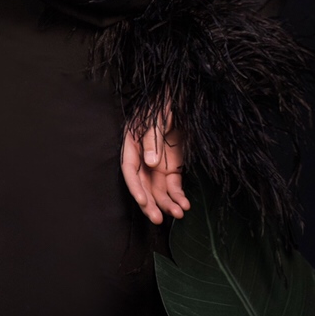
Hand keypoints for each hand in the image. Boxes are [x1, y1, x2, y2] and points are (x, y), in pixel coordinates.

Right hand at [119, 99, 190, 224]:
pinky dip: (178, 197)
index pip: (130, 168)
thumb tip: (150, 163)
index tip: (142, 201)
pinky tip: (185, 205)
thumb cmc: (166, 101)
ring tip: (178, 214)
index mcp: (133, 142)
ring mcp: (158, 164)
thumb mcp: (158, 115)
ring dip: (166, 204)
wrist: (183, 96)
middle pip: (143, 184)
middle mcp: (143, 156)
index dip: (134, 186)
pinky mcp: (173, 167)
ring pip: (158, 190)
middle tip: (158, 219)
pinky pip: (173, 186)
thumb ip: (153, 139)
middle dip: (150, 203)